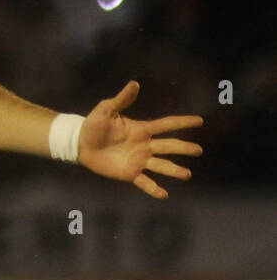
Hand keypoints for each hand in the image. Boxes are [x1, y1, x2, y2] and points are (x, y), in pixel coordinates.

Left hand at [77, 81, 203, 199]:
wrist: (79, 144)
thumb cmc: (93, 125)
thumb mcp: (106, 110)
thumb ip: (121, 99)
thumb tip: (134, 84)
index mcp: (141, 129)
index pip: (166, 125)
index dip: (182, 122)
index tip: (200, 121)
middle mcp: (144, 146)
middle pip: (168, 146)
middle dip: (183, 148)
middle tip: (198, 150)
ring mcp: (138, 160)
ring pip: (161, 166)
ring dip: (174, 170)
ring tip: (187, 175)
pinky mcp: (129, 173)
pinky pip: (144, 182)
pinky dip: (154, 189)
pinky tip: (164, 194)